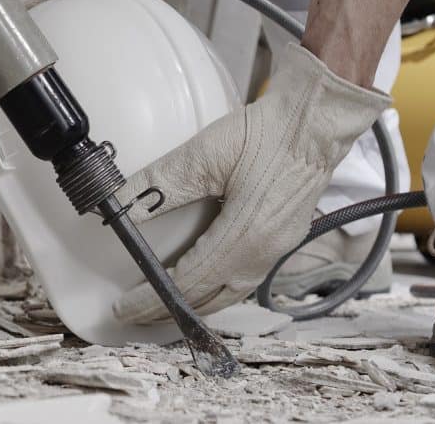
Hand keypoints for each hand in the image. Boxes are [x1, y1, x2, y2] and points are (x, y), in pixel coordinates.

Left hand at [112, 44, 390, 322]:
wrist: (318, 121)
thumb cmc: (266, 133)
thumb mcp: (204, 154)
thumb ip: (160, 185)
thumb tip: (117, 207)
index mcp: (244, 239)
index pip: (187, 284)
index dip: (152, 298)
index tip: (123, 308)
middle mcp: (262, 255)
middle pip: (208, 300)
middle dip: (168, 310)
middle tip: (133, 313)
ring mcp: (277, 250)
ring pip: (229, 295)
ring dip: (194, 305)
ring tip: (162, 304)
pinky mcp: (283, 240)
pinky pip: (244, 281)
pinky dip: (215, 290)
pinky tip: (202, 283)